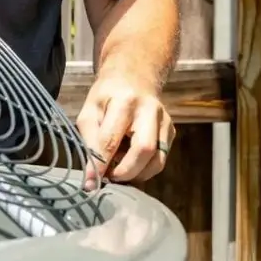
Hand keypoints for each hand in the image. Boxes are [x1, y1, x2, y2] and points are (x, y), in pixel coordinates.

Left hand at [76, 73, 174, 191]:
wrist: (133, 77)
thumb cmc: (107, 96)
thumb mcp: (89, 111)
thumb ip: (90, 141)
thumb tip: (91, 176)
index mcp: (124, 101)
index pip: (112, 139)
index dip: (100, 164)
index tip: (90, 183)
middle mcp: (150, 110)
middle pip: (144, 150)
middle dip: (125, 172)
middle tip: (109, 178)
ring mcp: (165, 121)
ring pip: (157, 160)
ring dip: (136, 174)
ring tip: (118, 171)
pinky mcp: (171, 131)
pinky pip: (160, 160)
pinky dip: (144, 169)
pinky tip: (130, 162)